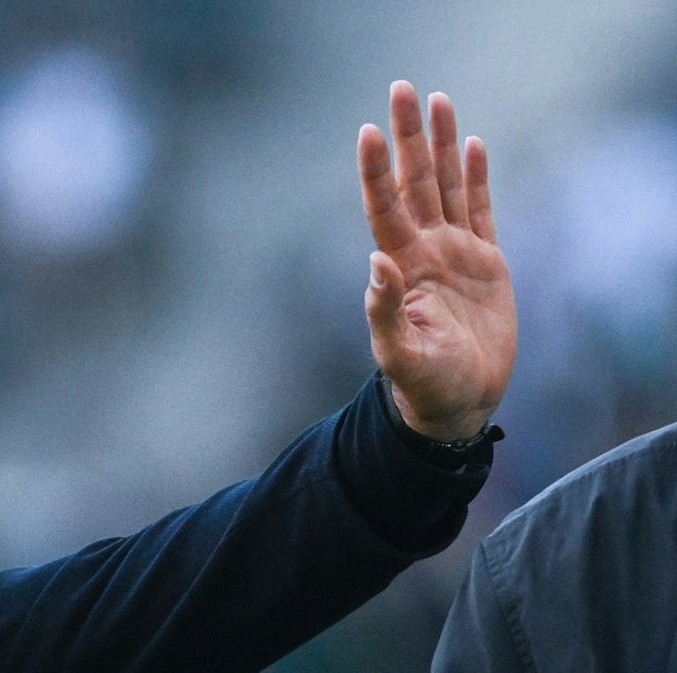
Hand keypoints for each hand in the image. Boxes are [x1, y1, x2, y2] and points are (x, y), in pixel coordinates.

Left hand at [358, 81, 516, 440]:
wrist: (457, 402)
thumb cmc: (423, 386)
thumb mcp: (398, 355)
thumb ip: (384, 313)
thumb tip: (376, 266)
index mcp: (400, 268)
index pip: (384, 207)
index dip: (377, 171)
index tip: (368, 131)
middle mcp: (422, 252)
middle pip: (414, 182)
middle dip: (407, 136)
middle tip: (401, 89)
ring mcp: (453, 254)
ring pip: (445, 186)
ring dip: (440, 144)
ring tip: (438, 100)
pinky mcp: (484, 263)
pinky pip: (479, 210)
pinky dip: (474, 177)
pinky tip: (471, 145)